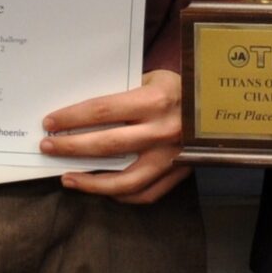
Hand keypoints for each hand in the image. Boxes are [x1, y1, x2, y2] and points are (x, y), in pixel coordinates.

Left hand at [43, 69, 189, 202]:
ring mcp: (171, 157)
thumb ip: (125, 93)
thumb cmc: (184, 86)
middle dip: (70, 146)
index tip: (50, 122)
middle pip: (105, 144)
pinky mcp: (178, 173)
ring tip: (67, 178)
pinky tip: (101, 189)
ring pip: (123, 180)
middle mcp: (162, 131)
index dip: (72, 118)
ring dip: (90, 182)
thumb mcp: (155, 78)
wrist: (223, 105)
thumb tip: (84, 112)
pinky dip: (120, 195)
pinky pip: (144, 193)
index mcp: (155, 101)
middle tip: (48, 146)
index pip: (102, 111)